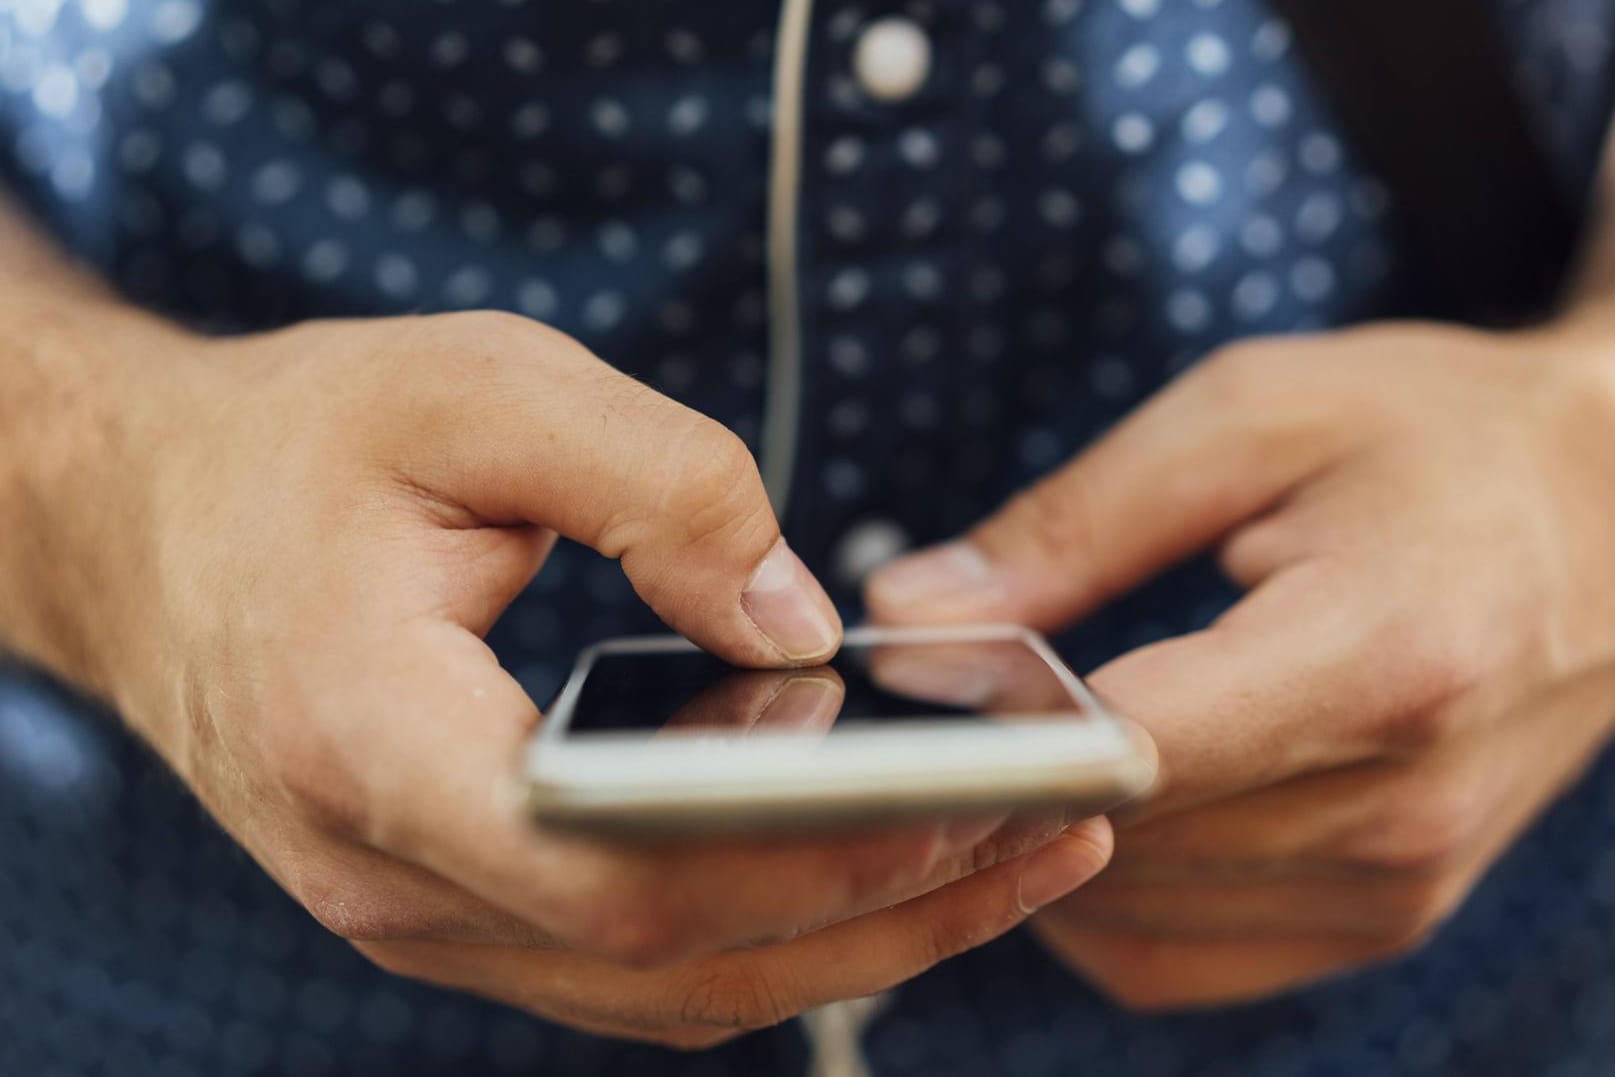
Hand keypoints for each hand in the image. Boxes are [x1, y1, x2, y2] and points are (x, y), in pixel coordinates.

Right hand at [0, 306, 1112, 1044]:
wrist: (149, 523)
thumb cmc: (302, 444)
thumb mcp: (477, 388)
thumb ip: (653, 484)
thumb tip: (797, 623)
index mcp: (375, 745)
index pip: (630, 870)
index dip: (825, 857)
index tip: (988, 805)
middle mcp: (390, 876)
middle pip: (679, 959)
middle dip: (894, 910)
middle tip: (1060, 835)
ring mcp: (415, 914)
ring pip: (668, 986)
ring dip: (852, 938)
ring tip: (1008, 858)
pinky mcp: (450, 903)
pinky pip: (632, 963)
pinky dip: (769, 932)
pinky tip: (871, 865)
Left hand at [867, 319, 1614, 1009]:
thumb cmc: (1436, 440)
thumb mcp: (1250, 417)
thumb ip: (1071, 525)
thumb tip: (911, 617)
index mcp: (1383, 659)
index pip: (1133, 751)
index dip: (999, 728)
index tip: (927, 684)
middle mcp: (1402, 805)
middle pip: (1116, 839)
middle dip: (1003, 774)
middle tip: (960, 689)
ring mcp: (1400, 884)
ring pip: (1128, 908)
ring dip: (1049, 835)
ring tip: (1036, 731)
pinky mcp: (1383, 918)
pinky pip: (1176, 957)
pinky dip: (1104, 896)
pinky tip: (1099, 805)